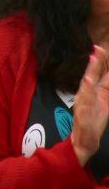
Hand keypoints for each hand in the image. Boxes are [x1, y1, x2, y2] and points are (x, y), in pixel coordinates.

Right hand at [71, 46, 108, 165]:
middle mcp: (86, 95)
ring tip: (91, 64)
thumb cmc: (93, 120)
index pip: (97, 74)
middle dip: (95, 64)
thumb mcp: (103, 101)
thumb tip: (106, 72)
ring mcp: (83, 105)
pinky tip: (86, 86)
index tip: (100, 47)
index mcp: (93, 91)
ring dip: (88, 77)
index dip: (100, 61)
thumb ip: (103, 86)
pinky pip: (84, 105)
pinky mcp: (82, 115)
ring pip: (86, 89)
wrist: (84, 141)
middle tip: (97, 50)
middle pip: (91, 77)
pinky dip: (85, 95)